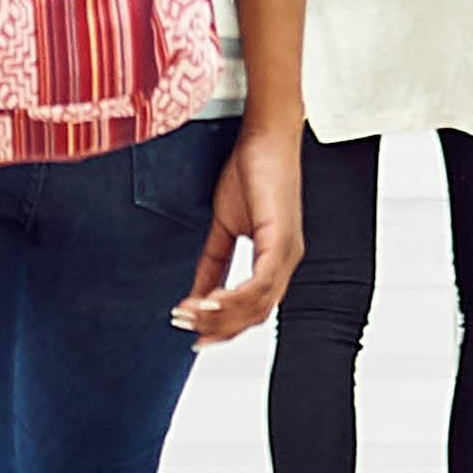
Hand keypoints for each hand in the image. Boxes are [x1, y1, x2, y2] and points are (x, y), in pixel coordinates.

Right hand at [173, 114, 304, 345]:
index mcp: (275, 261)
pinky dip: (234, 297)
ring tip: (189, 314)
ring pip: (257, 304)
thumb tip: (196, 293)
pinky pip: (260, 282)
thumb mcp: (224, 225)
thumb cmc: (250, 172)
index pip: (253, 308)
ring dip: (220, 315)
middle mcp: (286, 262)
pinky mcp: (281, 240)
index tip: (194, 335)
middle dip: (218, 326)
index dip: (224, 326)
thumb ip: (213, 261)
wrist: (266, 137)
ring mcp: (287, 253)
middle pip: (255, 314)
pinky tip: (209, 300)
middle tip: (185, 328)